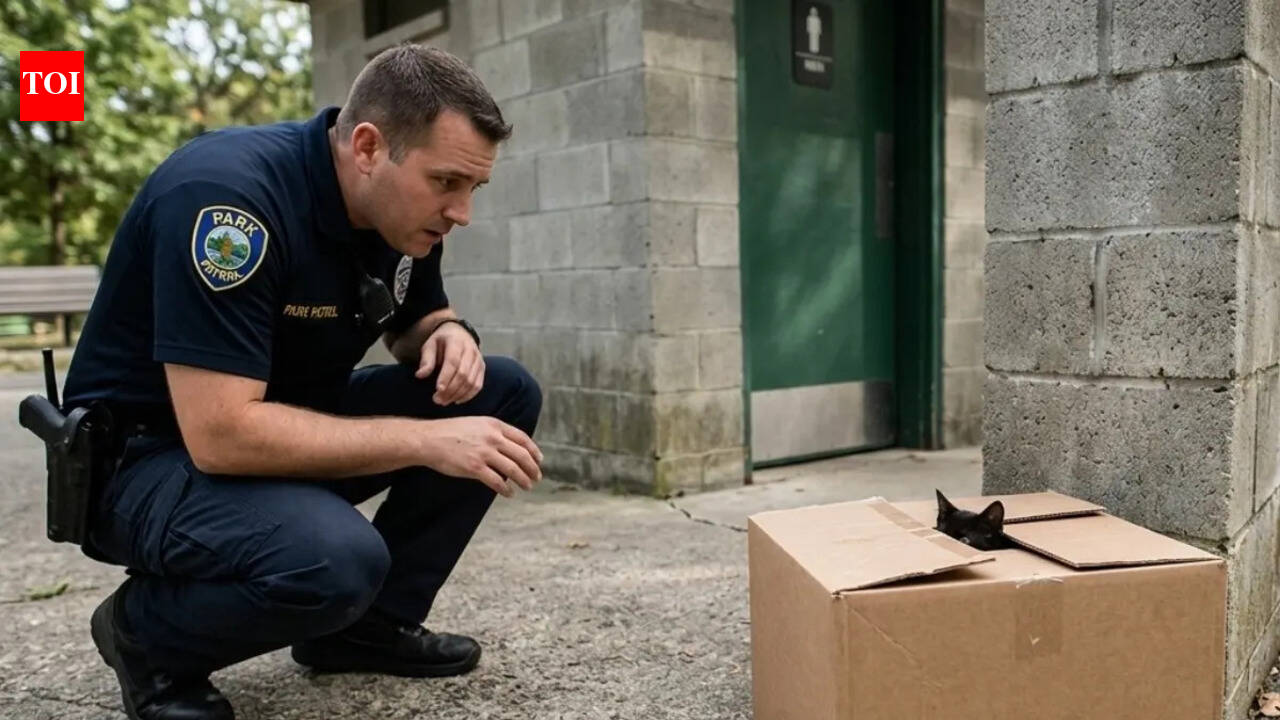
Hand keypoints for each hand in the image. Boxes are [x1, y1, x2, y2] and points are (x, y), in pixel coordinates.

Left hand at [415, 321, 483, 404]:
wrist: (458, 334)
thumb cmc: (441, 342)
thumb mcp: (430, 345)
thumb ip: (426, 360)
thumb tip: (420, 375)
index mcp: (456, 342)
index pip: (453, 361)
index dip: (446, 377)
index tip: (438, 389)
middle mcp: (470, 350)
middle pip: (463, 374)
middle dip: (450, 389)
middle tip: (437, 400)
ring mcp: (478, 360)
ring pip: (471, 382)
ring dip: (458, 394)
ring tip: (444, 401)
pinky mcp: (481, 368)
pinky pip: (478, 385)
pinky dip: (468, 395)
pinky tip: (457, 400)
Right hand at [419, 416, 543, 496]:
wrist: (429, 439)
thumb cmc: (450, 432)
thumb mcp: (476, 424)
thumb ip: (493, 433)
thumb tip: (509, 447)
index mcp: (494, 425)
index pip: (522, 439)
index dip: (534, 451)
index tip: (539, 460)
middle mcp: (492, 438)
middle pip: (521, 455)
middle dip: (533, 468)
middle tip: (537, 477)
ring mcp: (484, 453)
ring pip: (513, 469)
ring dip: (523, 480)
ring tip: (527, 486)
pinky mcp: (474, 467)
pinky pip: (497, 481)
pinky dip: (506, 489)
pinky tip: (509, 493)